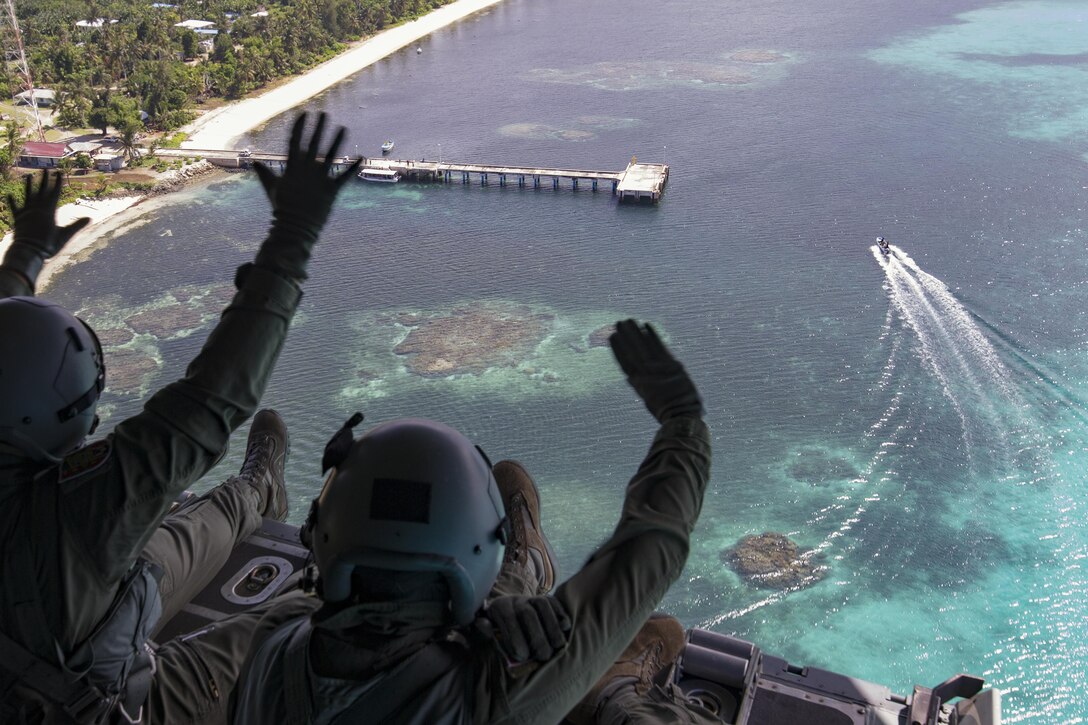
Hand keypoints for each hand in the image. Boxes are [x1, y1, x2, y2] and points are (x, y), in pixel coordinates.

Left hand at [2, 171, 89, 290]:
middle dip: (44, 180)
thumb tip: (90, 218)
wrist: (29, 251)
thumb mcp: (65, 235)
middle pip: (41, 191)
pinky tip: (9, 195)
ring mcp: (26, 212)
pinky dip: (12, 201)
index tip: (59, 172)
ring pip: (27, 196)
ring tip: (28, 176)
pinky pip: (14, 207)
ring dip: (28, 186)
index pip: (54, 193)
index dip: (57, 182)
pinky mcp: (17, 219)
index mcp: (48, 211)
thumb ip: (76, 226)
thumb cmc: (48, 245)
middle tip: (46, 169)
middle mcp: (36, 208)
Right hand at [252, 112, 361, 279]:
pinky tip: (361, 157)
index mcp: (292, 167)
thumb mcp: (272, 188)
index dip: (299, 127)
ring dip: (337, 141)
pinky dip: (352, 168)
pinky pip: (344, 177)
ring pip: (330, 156)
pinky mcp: (331, 190)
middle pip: (313, 144)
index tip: (304, 114)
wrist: (294, 227)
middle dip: (318, 127)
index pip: (295, 142)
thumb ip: (265, 173)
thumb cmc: (282, 208)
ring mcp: (319, 179)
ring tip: (344, 128)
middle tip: (324, 113)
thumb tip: (253, 162)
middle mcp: (306, 170)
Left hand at [485, 595, 570, 662]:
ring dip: (552, 626)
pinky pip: (554, 602)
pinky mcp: (545, 599)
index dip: (515, 636)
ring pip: (542, 605)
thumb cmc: (497, 631)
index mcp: (499, 607)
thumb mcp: (487, 632)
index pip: (507, 619)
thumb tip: (483, 625)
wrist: (508, 614)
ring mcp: (531, 598)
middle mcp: (515, 599)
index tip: (522, 656)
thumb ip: (485, 631)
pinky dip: (560, 613)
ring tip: (557, 646)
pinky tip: (565, 628)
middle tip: (543, 656)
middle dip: (536, 636)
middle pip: (527, 613)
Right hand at [610, 319, 702, 422]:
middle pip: (633, 351)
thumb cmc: (665, 410)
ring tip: (629, 320)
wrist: (681, 416)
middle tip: (619, 322)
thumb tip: (630, 377)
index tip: (612, 336)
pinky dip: (653, 336)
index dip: (618, 348)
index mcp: (638, 383)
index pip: (625, 361)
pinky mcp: (672, 365)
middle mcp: (646, 374)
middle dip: (626, 336)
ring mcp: (659, 369)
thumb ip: (641, 386)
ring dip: (636, 332)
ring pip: (644, 347)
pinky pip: (660, 347)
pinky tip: (646, 325)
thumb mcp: (648, 399)